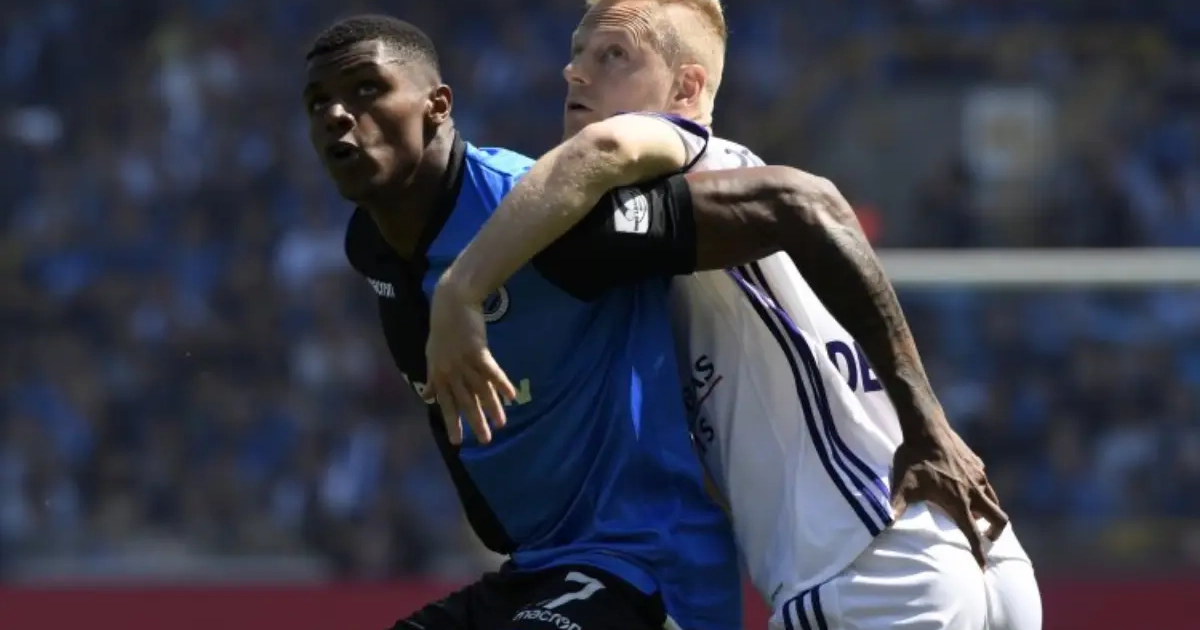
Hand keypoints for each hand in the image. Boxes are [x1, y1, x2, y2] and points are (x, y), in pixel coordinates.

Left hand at [425, 276, 516, 444]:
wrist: (452, 302)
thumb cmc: (442, 328)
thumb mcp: (431, 354)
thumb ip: (432, 378)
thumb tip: (426, 397)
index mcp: (438, 373)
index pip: (446, 404)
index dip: (452, 423)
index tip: (458, 442)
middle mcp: (451, 371)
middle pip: (465, 401)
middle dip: (475, 422)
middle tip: (486, 441)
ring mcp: (464, 362)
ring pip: (480, 390)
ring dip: (492, 408)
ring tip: (502, 424)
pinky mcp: (478, 351)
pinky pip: (492, 372)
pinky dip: (502, 385)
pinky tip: (511, 397)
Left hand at [890, 426, 1007, 567]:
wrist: (927, 427)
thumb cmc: (914, 458)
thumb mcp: (902, 484)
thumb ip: (895, 506)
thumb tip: (884, 524)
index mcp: (958, 502)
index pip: (973, 534)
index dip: (979, 553)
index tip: (981, 568)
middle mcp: (974, 491)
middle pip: (999, 519)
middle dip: (996, 533)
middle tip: (985, 538)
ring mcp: (979, 476)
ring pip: (995, 500)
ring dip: (990, 512)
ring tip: (977, 516)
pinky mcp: (977, 463)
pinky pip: (986, 483)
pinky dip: (983, 493)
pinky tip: (968, 489)